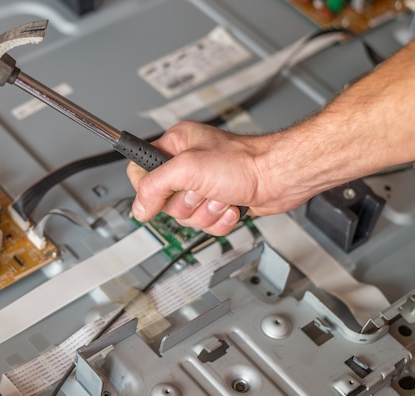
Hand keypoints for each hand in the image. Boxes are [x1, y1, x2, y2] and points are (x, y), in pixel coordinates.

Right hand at [127, 121, 311, 235]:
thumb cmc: (245, 162)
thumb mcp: (188, 169)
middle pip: (164, 202)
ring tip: (221, 195)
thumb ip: (154, 186)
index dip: (149, 189)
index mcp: (176, 146)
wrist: (280, 177)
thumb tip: (139, 208)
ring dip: (206, 212)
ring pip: (186, 217)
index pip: (140, 173)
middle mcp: (187, 165)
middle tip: (203, 189)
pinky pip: (205, 225)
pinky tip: (231, 204)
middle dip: (187, 203)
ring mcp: (203, 186)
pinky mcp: (218, 202)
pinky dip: (219, 220)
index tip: (163, 193)